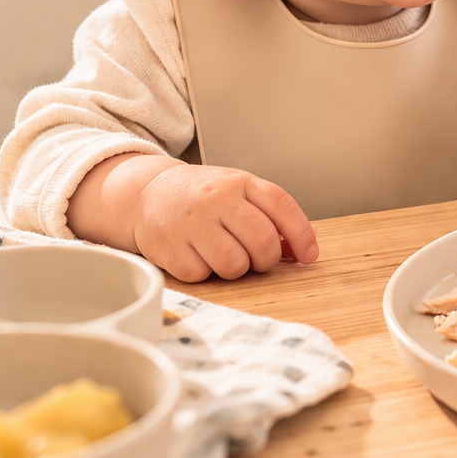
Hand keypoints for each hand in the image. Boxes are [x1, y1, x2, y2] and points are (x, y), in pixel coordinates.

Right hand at [132, 163, 318, 281]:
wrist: (148, 193)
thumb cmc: (204, 197)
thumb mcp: (239, 193)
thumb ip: (270, 215)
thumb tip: (302, 250)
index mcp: (241, 182)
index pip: (283, 206)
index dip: (302, 235)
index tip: (309, 256)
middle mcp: (218, 199)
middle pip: (262, 241)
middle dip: (267, 259)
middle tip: (257, 258)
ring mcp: (191, 222)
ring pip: (234, 264)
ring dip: (236, 268)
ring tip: (225, 255)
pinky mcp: (168, 246)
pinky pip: (201, 275)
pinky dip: (204, 273)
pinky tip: (198, 256)